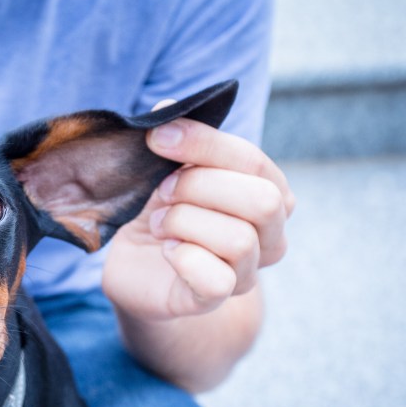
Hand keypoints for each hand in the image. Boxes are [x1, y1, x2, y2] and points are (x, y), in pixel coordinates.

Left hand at [103, 104, 295, 320]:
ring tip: (160, 223)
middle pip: (263, 202)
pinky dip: (183, 259)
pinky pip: (216, 281)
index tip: (156, 137)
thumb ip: (175, 136)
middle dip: (200, 187)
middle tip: (163, 191)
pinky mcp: (213, 299)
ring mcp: (247, 271)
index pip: (253, 162)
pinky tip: (167, 251)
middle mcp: (270, 235)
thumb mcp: (166, 166)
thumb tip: (168, 107)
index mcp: (268, 191)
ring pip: (239, 241)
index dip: (205, 144)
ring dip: (185, 223)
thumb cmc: (161, 207)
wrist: (135, 264)